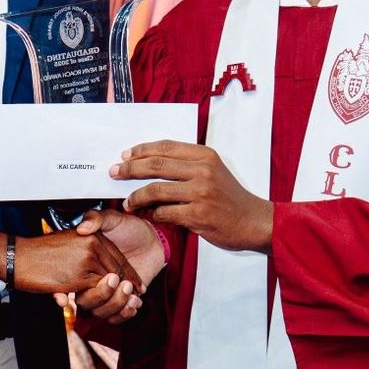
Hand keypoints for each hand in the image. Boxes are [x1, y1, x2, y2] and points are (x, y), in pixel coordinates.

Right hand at [14, 229, 143, 294]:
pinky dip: (102, 300)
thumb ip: (88, 250)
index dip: (128, 272)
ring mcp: (86, 260)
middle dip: (128, 285)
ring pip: (111, 282)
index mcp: (92, 236)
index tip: (135, 285)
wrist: (18, 256)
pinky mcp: (78, 276)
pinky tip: (109, 305)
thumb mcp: (70, 241)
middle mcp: (92, 244)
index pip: (117, 256)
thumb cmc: (40, 251)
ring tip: (127, 302)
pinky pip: (96, 291)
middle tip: (137, 297)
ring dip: (118, 296)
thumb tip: (105, 268)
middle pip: (118, 269)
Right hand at [56, 209, 165, 322]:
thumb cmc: (131, 228)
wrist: (152, 239)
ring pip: (101, 312)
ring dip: (116, 305)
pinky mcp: (121, 300)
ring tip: (130, 291)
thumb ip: (97, 218)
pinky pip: (115, 317)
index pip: (80, 282)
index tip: (108, 276)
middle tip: (119, 282)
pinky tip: (135, 301)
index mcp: (85, 264)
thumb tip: (82, 227)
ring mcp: (107, 292)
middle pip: (87, 302)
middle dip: (103, 296)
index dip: (90, 284)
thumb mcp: (112, 218)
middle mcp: (93, 280)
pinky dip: (125, 313)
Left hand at [110, 140, 272, 252]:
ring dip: (136, 196)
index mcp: (204, 155)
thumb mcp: (213, 171)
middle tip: (114, 173)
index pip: (165, 147)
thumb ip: (186, 165)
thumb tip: (150, 164)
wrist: (254, 221)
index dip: (142, 150)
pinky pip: (165, 213)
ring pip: (156, 190)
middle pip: (156, 165)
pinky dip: (153, 214)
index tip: (125, 154)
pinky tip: (149, 215)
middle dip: (130, 168)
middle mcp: (202, 170)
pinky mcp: (198, 215)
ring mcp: (200, 193)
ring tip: (128, 201)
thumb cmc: (230, 197)